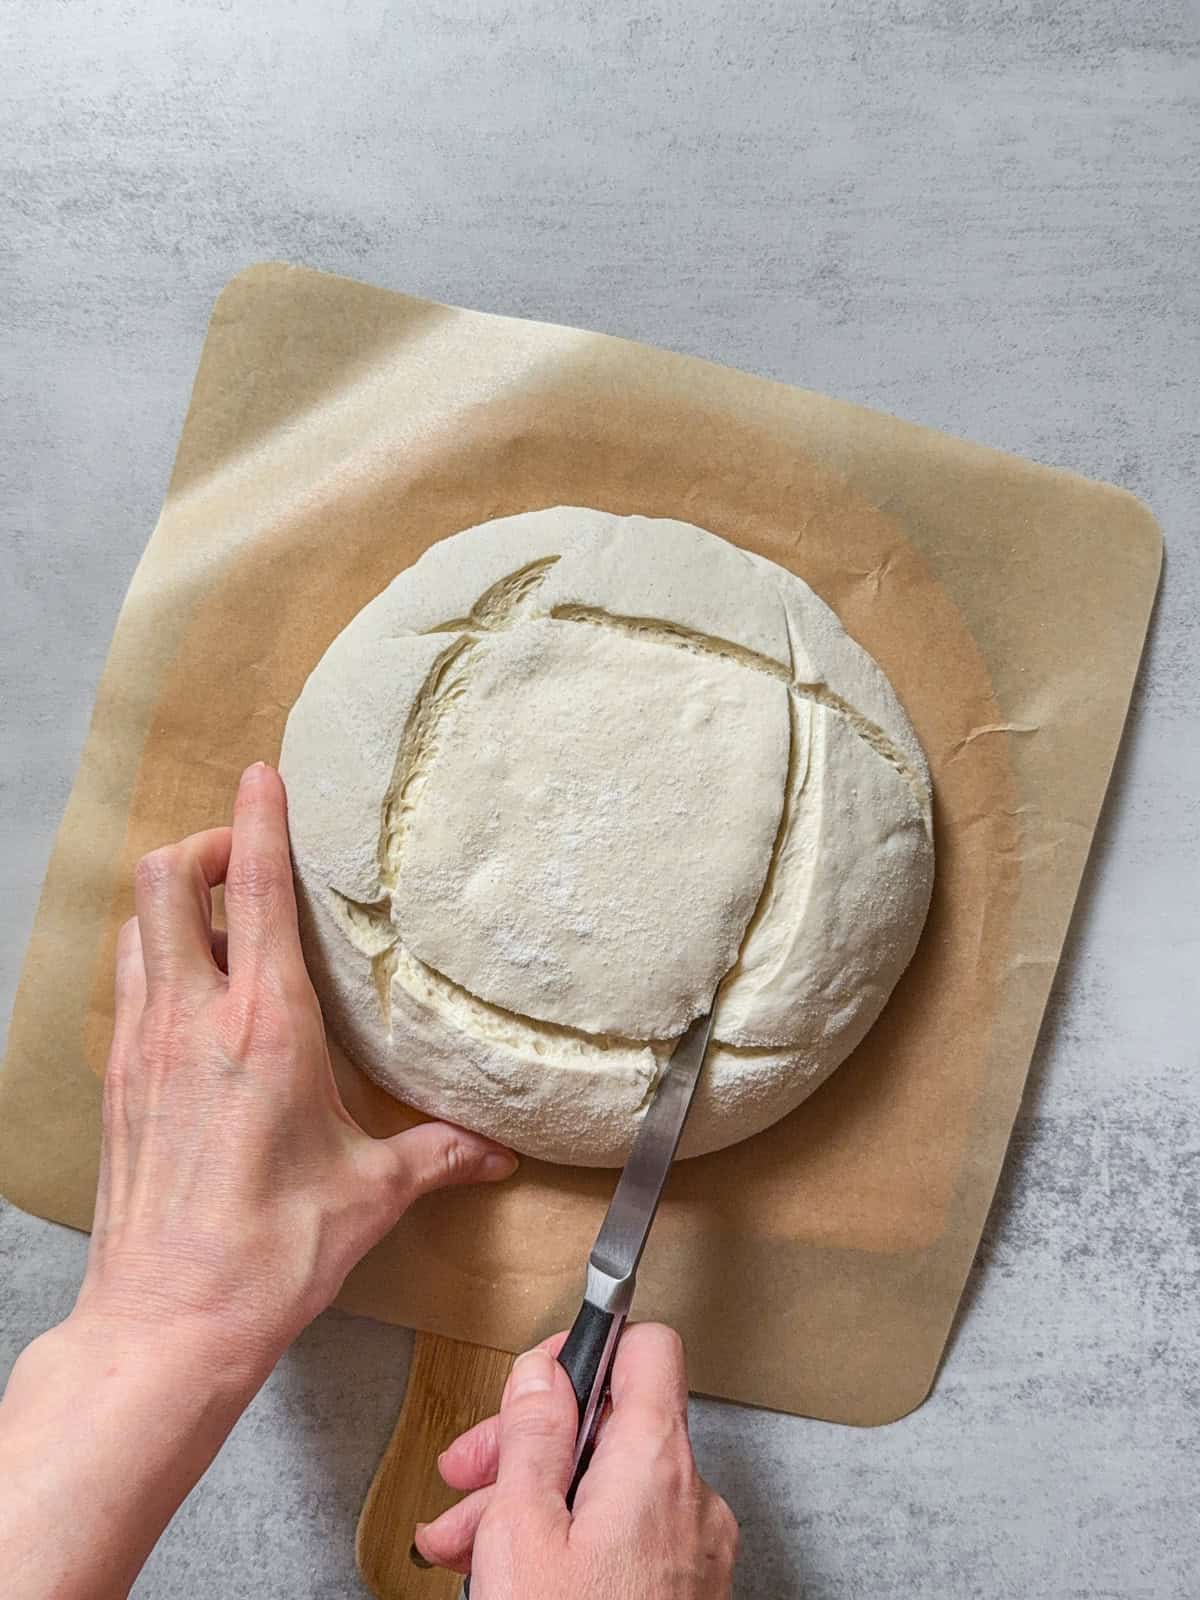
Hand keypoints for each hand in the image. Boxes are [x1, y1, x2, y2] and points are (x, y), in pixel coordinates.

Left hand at [77, 761, 516, 1384]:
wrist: (166, 1324)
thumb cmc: (269, 1253)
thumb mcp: (370, 1194)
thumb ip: (438, 1155)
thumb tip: (495, 1150)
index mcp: (264, 1027)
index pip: (259, 891)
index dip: (261, 819)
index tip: (265, 774)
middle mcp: (192, 1019)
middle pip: (168, 880)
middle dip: (205, 845)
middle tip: (251, 859)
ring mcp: (142, 1048)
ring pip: (138, 927)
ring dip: (176, 901)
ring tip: (224, 916)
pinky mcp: (116, 1084)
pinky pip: (128, 986)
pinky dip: (157, 960)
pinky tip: (194, 998)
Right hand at [415, 1324, 738, 1597]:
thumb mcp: (521, 1528)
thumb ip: (532, 1433)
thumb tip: (541, 1369)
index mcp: (656, 1460)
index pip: (646, 1347)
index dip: (585, 1347)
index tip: (533, 1375)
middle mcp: (690, 1496)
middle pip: (611, 1425)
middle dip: (529, 1444)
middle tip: (466, 1475)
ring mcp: (693, 1549)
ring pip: (607, 1488)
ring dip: (532, 1500)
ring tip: (460, 1544)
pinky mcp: (684, 1591)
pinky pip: (625, 1537)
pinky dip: (569, 1541)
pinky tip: (511, 1573)